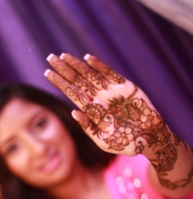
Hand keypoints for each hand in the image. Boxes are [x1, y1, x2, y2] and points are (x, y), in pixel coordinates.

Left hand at [45, 53, 176, 168]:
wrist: (150, 139)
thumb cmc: (125, 143)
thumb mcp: (103, 140)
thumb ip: (89, 127)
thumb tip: (75, 112)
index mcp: (92, 112)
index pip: (72, 93)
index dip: (61, 83)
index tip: (47, 72)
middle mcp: (99, 99)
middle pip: (78, 81)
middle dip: (65, 70)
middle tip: (50, 57)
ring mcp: (111, 92)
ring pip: (91, 75)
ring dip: (78, 65)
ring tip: (64, 56)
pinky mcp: (125, 87)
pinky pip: (110, 74)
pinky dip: (100, 66)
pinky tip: (88, 59)